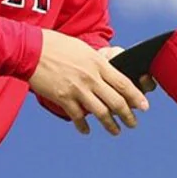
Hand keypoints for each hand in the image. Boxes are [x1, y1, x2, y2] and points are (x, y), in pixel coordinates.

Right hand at [29, 31, 149, 135]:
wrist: (31, 50)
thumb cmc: (57, 46)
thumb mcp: (83, 50)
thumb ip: (98, 64)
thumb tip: (110, 75)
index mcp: (98, 63)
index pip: (123, 83)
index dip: (136, 97)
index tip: (145, 106)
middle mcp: (91, 78)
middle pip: (116, 102)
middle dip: (128, 116)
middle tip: (133, 123)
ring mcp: (77, 90)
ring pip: (101, 113)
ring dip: (111, 125)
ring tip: (116, 131)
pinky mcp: (63, 99)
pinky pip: (78, 117)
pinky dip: (84, 126)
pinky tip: (87, 130)